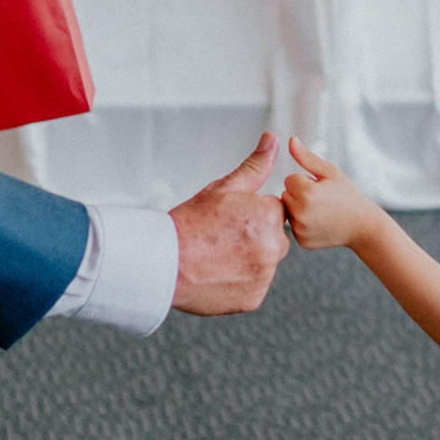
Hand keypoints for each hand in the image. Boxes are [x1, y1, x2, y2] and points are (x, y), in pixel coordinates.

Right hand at [168, 131, 288, 314]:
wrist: (164, 263)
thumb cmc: (190, 224)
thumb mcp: (223, 188)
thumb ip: (254, 166)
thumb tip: (271, 140)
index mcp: (269, 216)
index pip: (274, 211)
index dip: (251, 213)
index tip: (229, 220)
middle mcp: (272, 247)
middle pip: (275, 238)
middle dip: (256, 237)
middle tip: (222, 238)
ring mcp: (264, 276)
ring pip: (265, 263)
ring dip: (250, 260)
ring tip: (219, 256)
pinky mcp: (254, 299)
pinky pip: (255, 286)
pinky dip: (241, 282)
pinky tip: (219, 273)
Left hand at [282, 136, 387, 250]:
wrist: (363, 227)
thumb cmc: (348, 195)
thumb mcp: (330, 172)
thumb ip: (306, 157)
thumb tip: (291, 139)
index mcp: (306, 193)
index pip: (289, 179)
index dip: (306, 181)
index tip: (321, 188)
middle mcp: (300, 214)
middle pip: (285, 194)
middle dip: (300, 194)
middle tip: (322, 200)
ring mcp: (300, 230)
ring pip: (288, 210)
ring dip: (299, 208)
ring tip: (321, 211)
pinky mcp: (302, 241)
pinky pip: (293, 225)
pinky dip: (303, 224)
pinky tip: (320, 223)